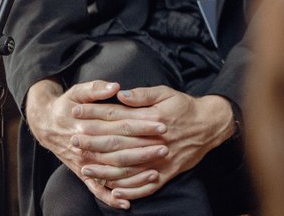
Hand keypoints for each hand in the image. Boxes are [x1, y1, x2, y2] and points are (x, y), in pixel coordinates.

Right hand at [25, 78, 166, 209]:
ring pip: (112, 172)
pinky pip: (97, 189)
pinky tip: (127, 203)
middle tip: (166, 149)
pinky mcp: (82, 173)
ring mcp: (84, 162)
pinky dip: (111, 198)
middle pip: (120, 150)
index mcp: (88, 124)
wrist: (46, 124)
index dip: (143, 125)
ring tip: (155, 173)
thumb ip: (96, 88)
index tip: (163, 125)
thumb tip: (115, 87)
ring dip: (133, 175)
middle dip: (144, 150)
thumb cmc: (67, 105)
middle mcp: (86, 147)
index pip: (122, 124)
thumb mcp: (78, 91)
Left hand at [71, 87, 236, 201]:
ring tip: (85, 168)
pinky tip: (112, 191)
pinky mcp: (167, 173)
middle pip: (117, 143)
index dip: (95, 114)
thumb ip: (143, 95)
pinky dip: (128, 190)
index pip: (117, 116)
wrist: (211, 125)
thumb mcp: (167, 93)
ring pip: (127, 168)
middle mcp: (154, 140)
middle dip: (92, 142)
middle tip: (72, 141)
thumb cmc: (186, 108)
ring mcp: (160, 159)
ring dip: (104, 169)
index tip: (76, 112)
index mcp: (153, 118)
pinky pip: (145, 186)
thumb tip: (120, 94)